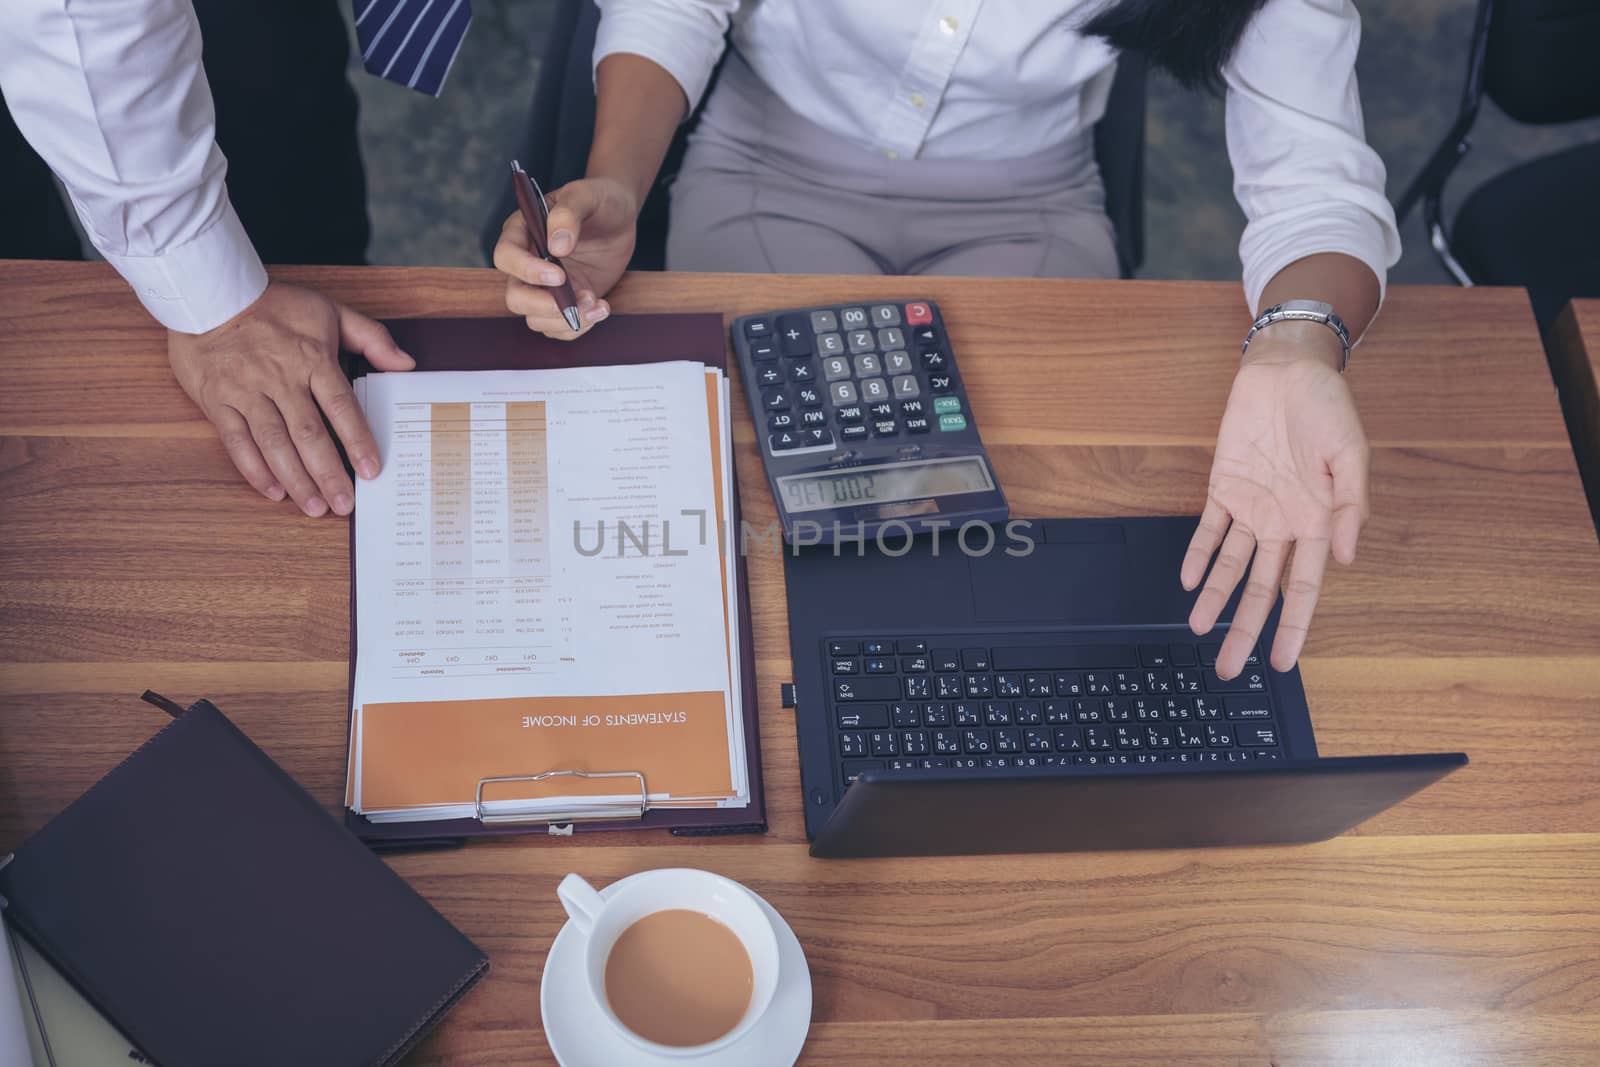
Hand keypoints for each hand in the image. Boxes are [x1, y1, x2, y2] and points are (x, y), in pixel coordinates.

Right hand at [168, 282, 413, 516]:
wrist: (209, 293)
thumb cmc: (274, 306)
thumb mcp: (330, 310)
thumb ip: (371, 338)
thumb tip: (406, 365)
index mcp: (312, 359)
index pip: (340, 407)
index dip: (357, 440)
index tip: (371, 470)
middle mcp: (280, 379)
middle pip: (309, 434)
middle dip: (328, 472)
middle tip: (344, 504)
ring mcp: (247, 391)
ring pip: (274, 443)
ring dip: (295, 479)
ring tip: (314, 506)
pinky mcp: (218, 401)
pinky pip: (237, 441)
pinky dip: (254, 469)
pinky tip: (273, 491)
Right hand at [494, 176, 638, 339]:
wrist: (619, 217)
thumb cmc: (598, 200)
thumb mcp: (586, 195)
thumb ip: (569, 214)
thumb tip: (557, 246)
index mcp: (522, 232)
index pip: (506, 257)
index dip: (527, 270)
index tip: (559, 276)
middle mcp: (527, 262)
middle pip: (515, 296)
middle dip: (543, 306)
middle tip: (577, 302)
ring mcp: (544, 286)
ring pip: (536, 318)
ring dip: (567, 320)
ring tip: (597, 303)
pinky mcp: (564, 301)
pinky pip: (560, 326)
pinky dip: (580, 325)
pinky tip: (601, 308)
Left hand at [1182, 325, 1369, 677]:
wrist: (1289, 371)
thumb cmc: (1328, 409)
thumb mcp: (1351, 454)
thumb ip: (1350, 506)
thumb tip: (1344, 556)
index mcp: (1318, 523)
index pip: (1303, 589)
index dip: (1293, 626)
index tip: (1283, 661)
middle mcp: (1283, 524)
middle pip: (1261, 588)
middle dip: (1246, 629)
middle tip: (1230, 668)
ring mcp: (1252, 508)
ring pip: (1231, 566)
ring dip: (1216, 599)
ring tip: (1200, 630)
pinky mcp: (1224, 487)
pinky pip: (1208, 529)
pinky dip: (1198, 554)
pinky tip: (1190, 580)